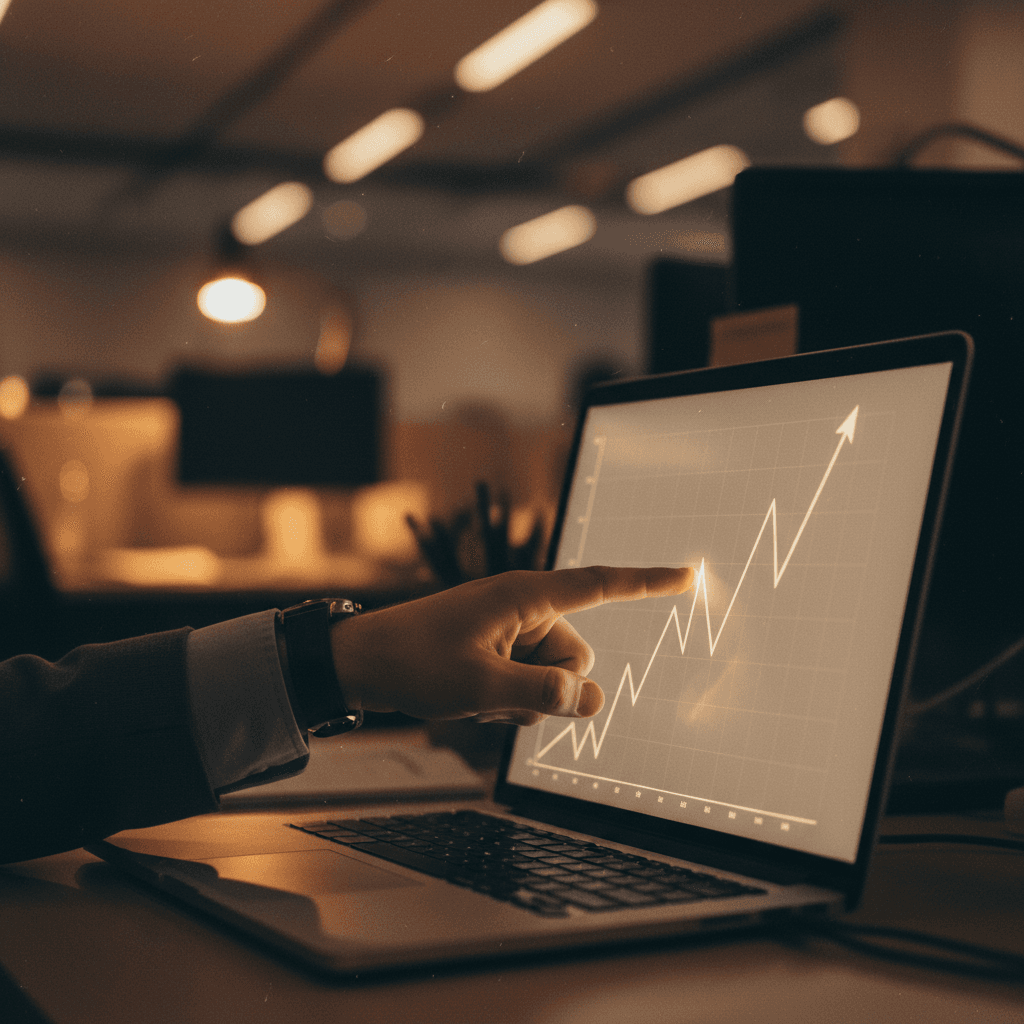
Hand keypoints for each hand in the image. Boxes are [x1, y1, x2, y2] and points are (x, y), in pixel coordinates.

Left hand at [330, 566, 693, 725]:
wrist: (362, 662)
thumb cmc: (415, 662)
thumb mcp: (481, 686)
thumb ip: (543, 694)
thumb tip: (591, 698)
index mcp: (524, 596)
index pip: (600, 585)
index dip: (648, 582)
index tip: (689, 575)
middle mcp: (524, 609)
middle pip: (577, 655)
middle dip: (552, 686)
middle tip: (502, 694)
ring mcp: (512, 632)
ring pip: (554, 677)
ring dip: (526, 698)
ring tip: (479, 695)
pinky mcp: (501, 651)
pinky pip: (532, 683)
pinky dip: (512, 700)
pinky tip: (475, 699)